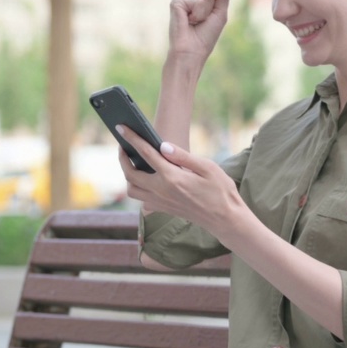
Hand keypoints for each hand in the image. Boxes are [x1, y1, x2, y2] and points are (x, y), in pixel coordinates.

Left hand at [116, 125, 245, 233]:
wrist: (225, 219)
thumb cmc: (220, 191)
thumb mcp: (207, 167)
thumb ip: (183, 156)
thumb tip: (162, 145)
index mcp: (172, 177)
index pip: (146, 153)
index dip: (132, 138)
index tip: (121, 128)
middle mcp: (161, 191)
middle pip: (130, 174)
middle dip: (122, 158)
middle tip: (123, 145)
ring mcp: (160, 202)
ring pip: (132, 189)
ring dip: (128, 175)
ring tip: (132, 162)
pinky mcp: (163, 209)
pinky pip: (142, 199)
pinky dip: (139, 188)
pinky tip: (146, 179)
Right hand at [168, 0, 230, 61]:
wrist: (191, 53)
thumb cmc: (205, 38)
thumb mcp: (220, 14)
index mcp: (197, 0)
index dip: (216, 6)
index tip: (208, 20)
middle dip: (211, 9)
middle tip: (200, 22)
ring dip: (205, 12)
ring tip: (194, 23)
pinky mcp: (176, 2)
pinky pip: (197, 1)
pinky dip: (198, 14)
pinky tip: (188, 22)